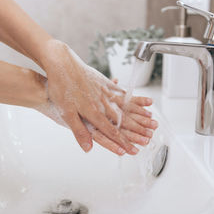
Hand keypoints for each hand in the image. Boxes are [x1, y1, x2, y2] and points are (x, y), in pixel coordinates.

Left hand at [36, 40, 157, 155]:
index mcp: (93, 112)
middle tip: (149, 137)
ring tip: (151, 119)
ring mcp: (106, 92)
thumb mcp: (66, 113)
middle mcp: (103, 103)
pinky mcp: (106, 83)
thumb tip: (88, 148)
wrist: (62, 64)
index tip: (131, 150)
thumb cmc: (62, 87)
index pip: (111, 131)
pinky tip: (141, 100)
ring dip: (140, 114)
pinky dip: (134, 99)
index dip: (122, 142)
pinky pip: (124, 93)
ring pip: (127, 106)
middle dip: (137, 130)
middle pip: (123, 119)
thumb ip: (79, 131)